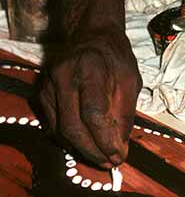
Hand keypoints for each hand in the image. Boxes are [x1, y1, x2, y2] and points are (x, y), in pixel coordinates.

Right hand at [39, 24, 141, 167]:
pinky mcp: (41, 93)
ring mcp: (48, 85)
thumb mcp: (131, 79)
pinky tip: (87, 142)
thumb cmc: (114, 57)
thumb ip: (125, 112)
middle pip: (73, 127)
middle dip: (93, 151)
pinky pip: (54, 125)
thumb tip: (120, 146)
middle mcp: (63, 75)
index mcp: (90, 67)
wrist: (92, 35)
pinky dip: (71, 139)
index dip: (106, 140)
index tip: (120, 155)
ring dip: (82, 149)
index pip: (94, 113)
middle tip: (110, 162)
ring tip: (102, 156)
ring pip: (61, 131)